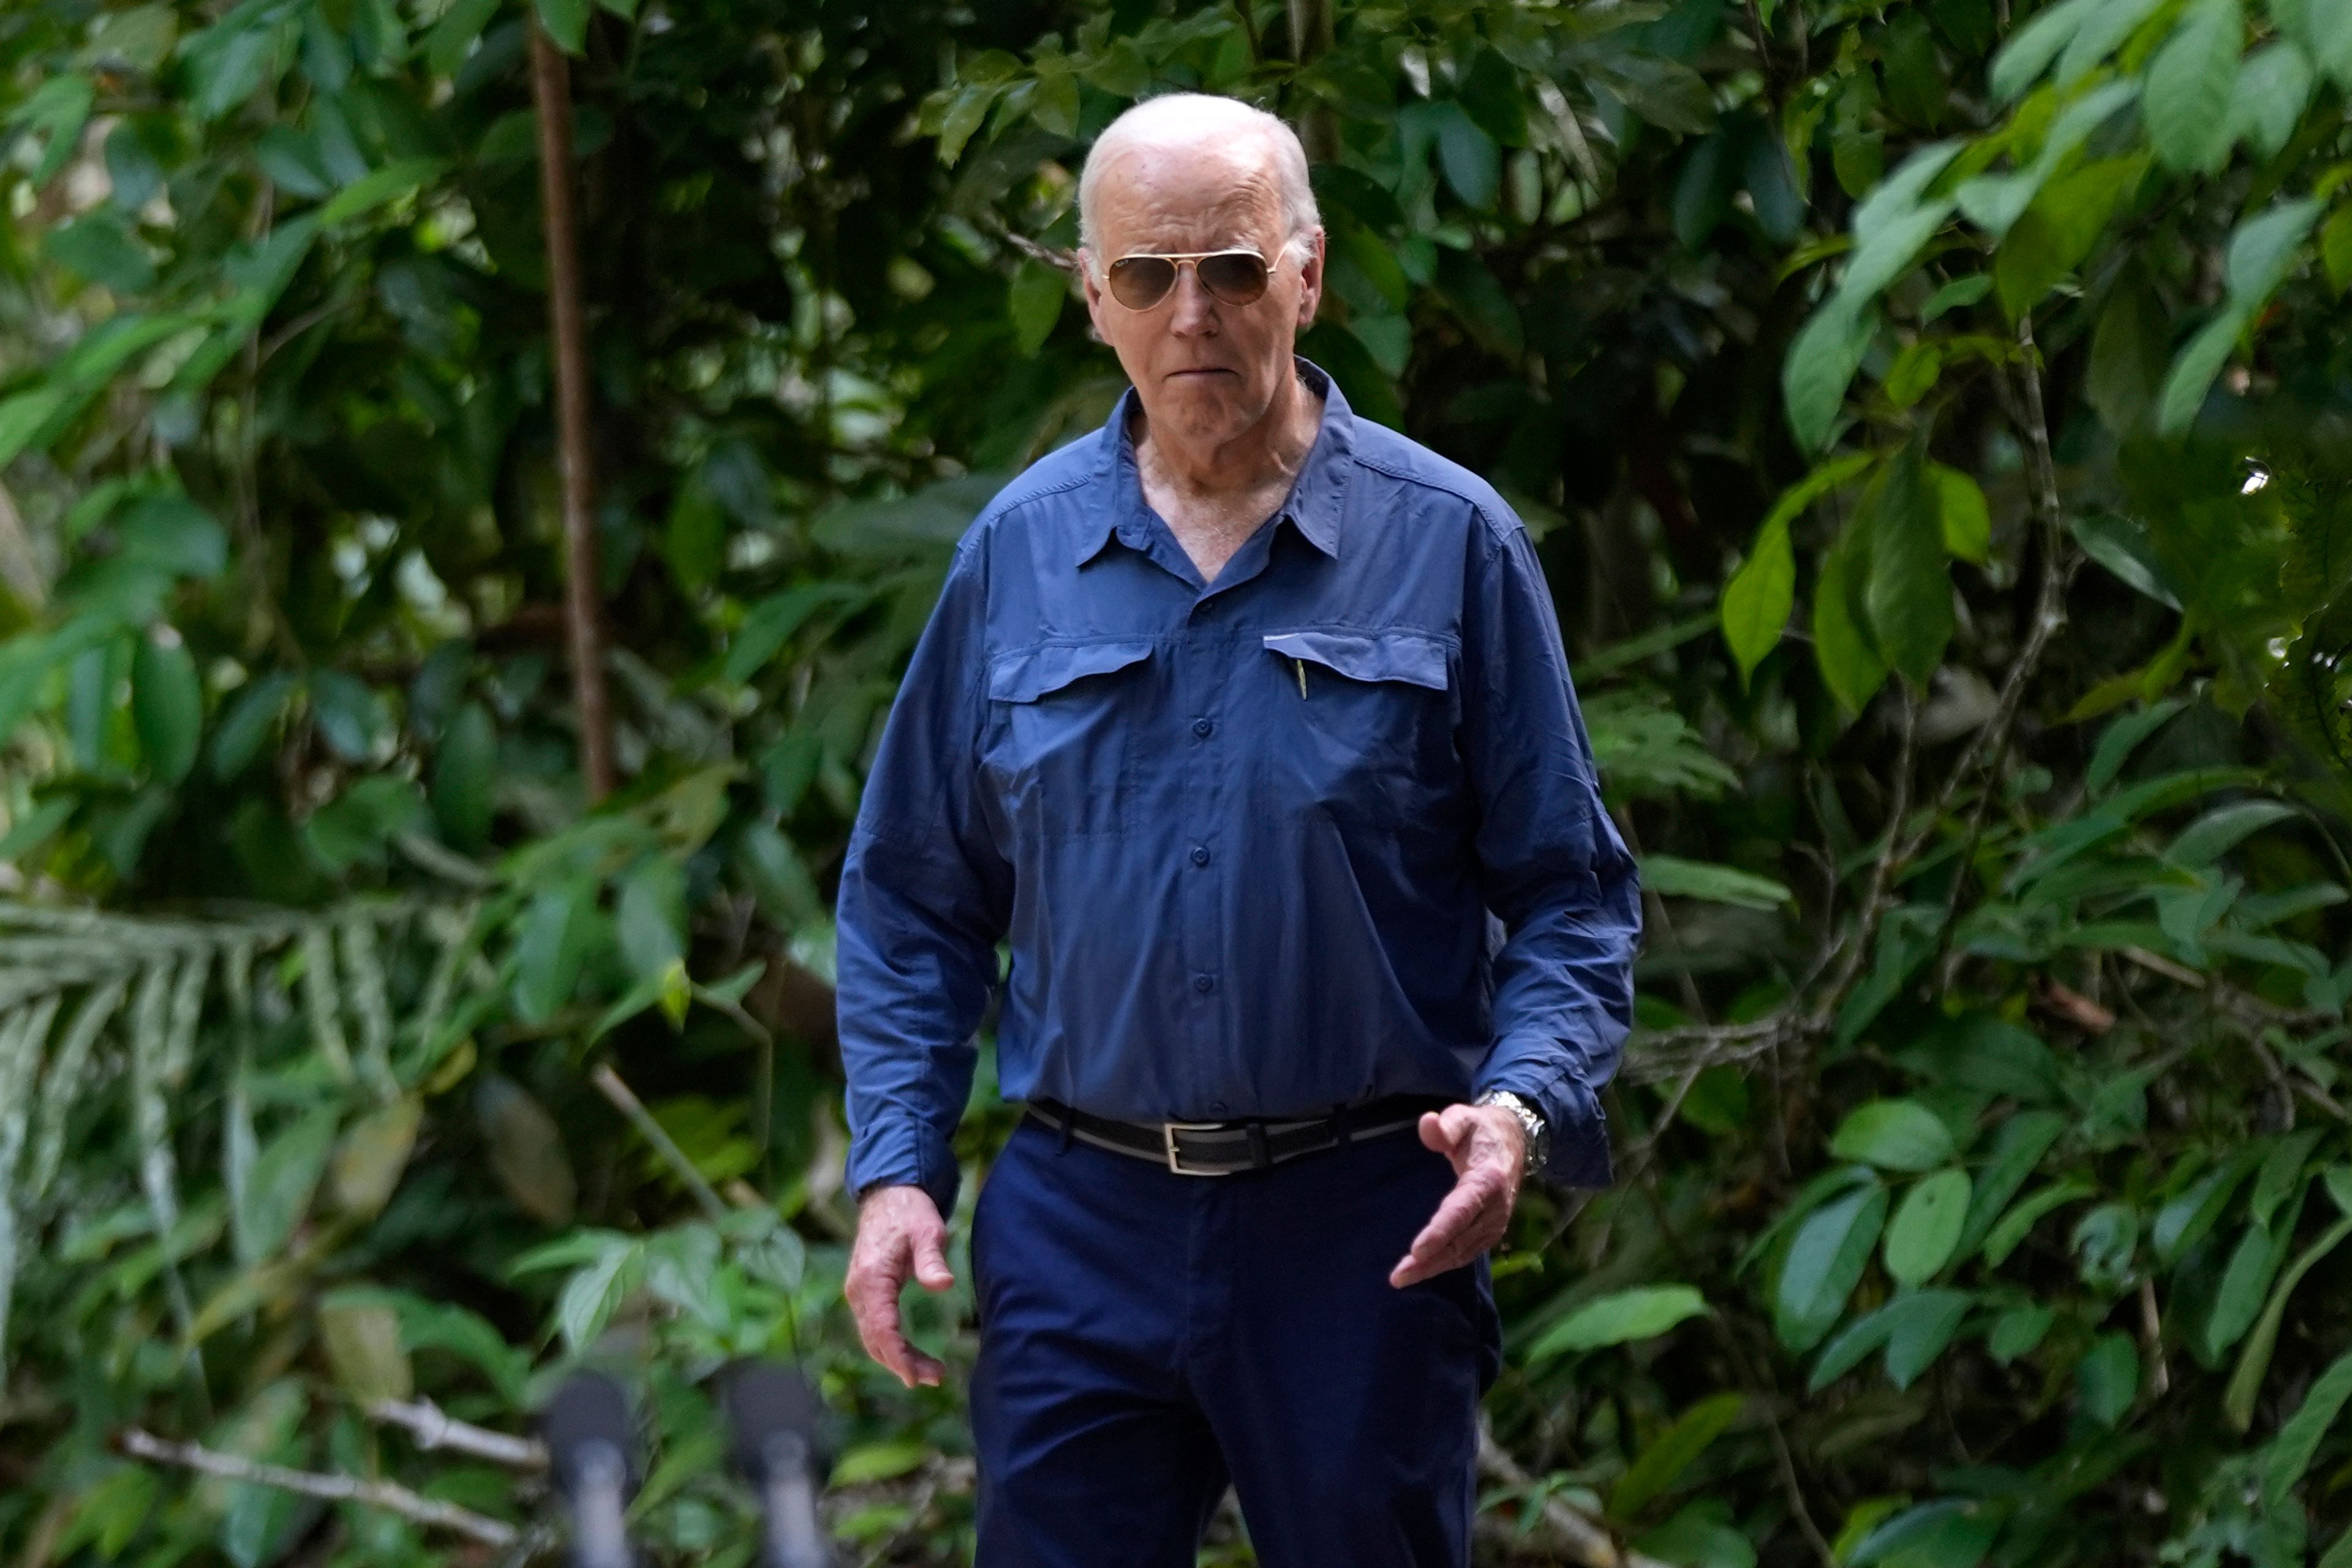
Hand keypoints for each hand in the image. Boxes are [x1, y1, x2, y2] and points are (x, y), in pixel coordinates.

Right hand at [844, 1184, 955, 1386]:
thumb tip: (944, 1285)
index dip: (898, 1357)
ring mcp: (858, 1292)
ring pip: (873, 1338)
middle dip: (903, 1364)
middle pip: (876, 1340)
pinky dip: (891, 1346)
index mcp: (871, 1278)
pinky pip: (874, 1327)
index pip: (882, 1329)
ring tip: (930, 1373)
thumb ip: (932, 1259)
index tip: (916, 1377)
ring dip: (898, 1359)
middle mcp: (859, 1290)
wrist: (888, 1194)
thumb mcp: (927, 1230)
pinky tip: (911, 1356)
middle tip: (936, 1377)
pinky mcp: (864, 1293)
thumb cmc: (910, 1211)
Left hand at [1389, 1103, 1524, 1288]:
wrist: (1514, 1142)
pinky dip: (1445, 1264)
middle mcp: (1495, 1208)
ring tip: (1403, 1278)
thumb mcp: (1464, 1117)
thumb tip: (1427, 1123)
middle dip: (1430, 1260)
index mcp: (1488, 1179)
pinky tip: (1423, 1270)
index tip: (1417, 1250)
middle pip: (1460, 1240)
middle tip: (1398, 1276)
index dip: (1441, 1232)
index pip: (1462, 1210)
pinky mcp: (1490, 1231)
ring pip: (1463, 1252)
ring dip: (1434, 1267)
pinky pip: (1467, 1252)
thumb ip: (1446, 1125)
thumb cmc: (1480, 1130)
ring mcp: (1495, 1223)